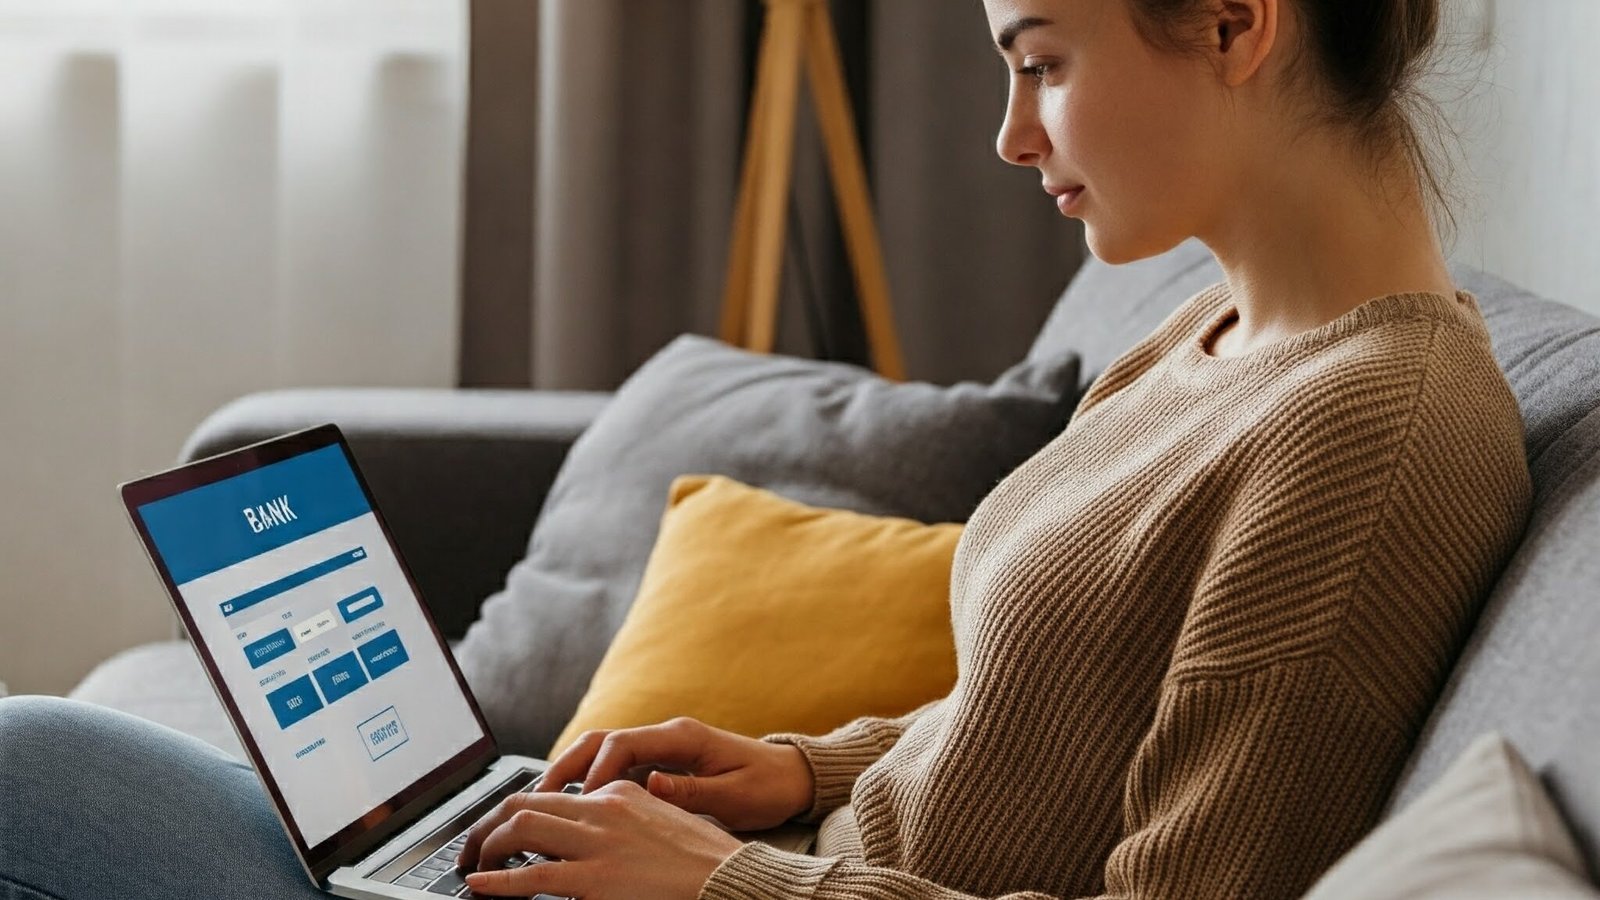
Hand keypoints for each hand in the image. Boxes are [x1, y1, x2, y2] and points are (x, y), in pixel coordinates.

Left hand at [455, 778, 744, 898]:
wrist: (733, 882)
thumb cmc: (708, 864)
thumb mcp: (665, 824)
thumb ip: (628, 823)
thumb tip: (595, 838)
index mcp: (621, 793)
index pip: (555, 792)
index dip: (520, 812)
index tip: (506, 831)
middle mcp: (605, 808)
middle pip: (527, 802)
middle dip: (490, 823)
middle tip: (475, 846)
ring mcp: (598, 844)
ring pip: (521, 828)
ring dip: (487, 845)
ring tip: (473, 864)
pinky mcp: (596, 880)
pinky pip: (532, 876)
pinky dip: (497, 880)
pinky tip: (480, 885)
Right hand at [530, 716, 814, 832]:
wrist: (793, 777)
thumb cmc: (768, 786)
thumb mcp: (734, 794)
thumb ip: (691, 789)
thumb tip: (651, 784)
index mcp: (683, 737)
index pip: (624, 743)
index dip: (596, 770)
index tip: (581, 799)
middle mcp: (668, 736)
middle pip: (603, 741)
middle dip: (567, 765)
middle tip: (538, 797)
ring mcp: (663, 748)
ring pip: (605, 753)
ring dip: (574, 773)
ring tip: (546, 803)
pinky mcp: (663, 763)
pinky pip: (619, 768)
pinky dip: (594, 783)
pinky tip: (577, 808)